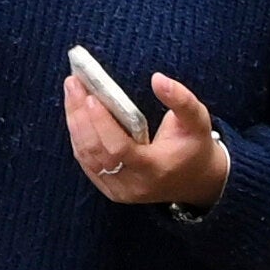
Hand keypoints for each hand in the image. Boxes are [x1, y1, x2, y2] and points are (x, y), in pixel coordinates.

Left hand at [65, 62, 229, 211]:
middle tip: (73, 83)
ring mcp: (119, 190)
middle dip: (80, 115)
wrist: (197, 181)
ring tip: (72, 91)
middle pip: (95, 151)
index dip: (101, 123)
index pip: (118, 149)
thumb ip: (181, 99)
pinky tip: (76, 111)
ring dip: (75, 122)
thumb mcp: (197, 121)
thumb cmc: (194, 146)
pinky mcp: (109, 188)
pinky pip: (86, 161)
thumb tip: (157, 79)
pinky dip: (78, 135)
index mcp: (155, 170)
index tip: (90, 96)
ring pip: (85, 155)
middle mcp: (134, 185)